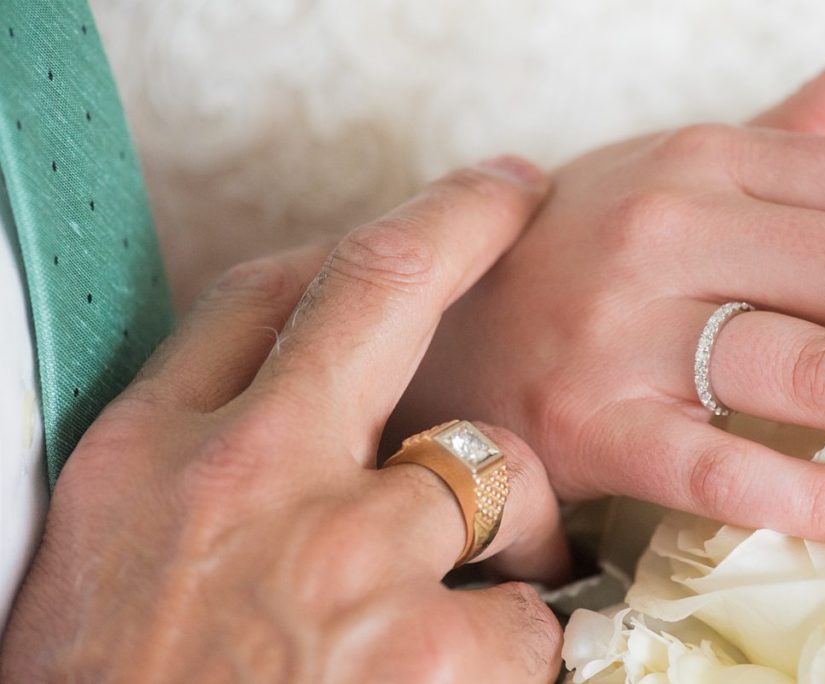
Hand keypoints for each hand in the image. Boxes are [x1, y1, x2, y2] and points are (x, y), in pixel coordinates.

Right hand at [1, 159, 568, 682]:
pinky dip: (511, 643)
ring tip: (443, 601)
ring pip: (491, 478)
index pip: (266, 289)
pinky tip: (451, 678)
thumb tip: (307, 334)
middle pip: (381, 295)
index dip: (363, 229)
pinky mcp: (431, 663)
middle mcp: (249, 482)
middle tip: (513, 197)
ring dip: (500, 529)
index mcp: (152, 453)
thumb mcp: (114, 542)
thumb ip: (199, 429)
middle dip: (462, 222)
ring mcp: (348, 568)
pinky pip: (527, 616)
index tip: (443, 198)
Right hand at [393, 0, 824, 542]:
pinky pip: (725, 467)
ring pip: (811, 369)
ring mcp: (623, 330)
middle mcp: (663, 229)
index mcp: (699, 159)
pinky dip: (819, 496)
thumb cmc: (573, 254)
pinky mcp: (592, 425)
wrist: (437, 328)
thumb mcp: (675, 167)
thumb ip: (805, 121)